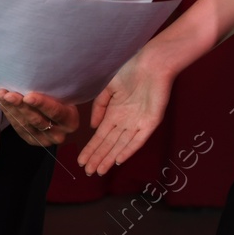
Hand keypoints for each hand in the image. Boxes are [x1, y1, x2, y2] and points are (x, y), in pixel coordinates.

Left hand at [0, 89, 77, 147]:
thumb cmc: (60, 96)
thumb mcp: (62, 94)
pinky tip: (2, 102)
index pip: (56, 112)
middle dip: (21, 106)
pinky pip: (18, 128)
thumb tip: (35, 77)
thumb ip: (53, 91)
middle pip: (37, 120)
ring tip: (2, 95)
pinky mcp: (31, 140)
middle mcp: (59, 134)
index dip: (41, 104)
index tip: (28, 96)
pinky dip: (9, 113)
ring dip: (11, 108)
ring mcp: (44, 140)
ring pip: (25, 125)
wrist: (56, 109)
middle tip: (9, 94)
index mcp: (70, 121)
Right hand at [77, 50, 172, 176]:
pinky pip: (138, 140)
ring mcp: (138, 123)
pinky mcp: (151, 123)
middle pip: (109, 144)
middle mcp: (125, 121)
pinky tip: (119, 160)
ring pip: (121, 145)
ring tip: (98, 171)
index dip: (91, 148)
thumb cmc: (131, 69)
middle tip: (87, 172)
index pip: (101, 136)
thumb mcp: (109, 87)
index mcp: (115, 113)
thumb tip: (93, 127)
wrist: (152, 62)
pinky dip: (128, 150)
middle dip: (97, 157)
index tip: (81, 160)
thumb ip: (100, 107)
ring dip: (109, 158)